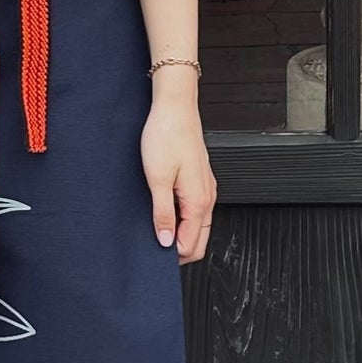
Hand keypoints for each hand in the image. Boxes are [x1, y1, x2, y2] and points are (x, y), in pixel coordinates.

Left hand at [140, 91, 215, 264]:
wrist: (175, 106)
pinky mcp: (200, 180)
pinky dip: (183, 220)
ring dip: (180, 234)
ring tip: (158, 231)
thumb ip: (162, 213)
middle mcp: (207, 197)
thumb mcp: (157, 179)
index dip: (172, 255)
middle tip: (155, 249)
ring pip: (198, 226)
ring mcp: (205, 188)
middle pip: (198, 240)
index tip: (154, 255)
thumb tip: (165, 240)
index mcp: (198, 200)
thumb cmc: (166, 135)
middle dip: (179, 250)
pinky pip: (195, 210)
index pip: (191, 245)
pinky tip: (166, 214)